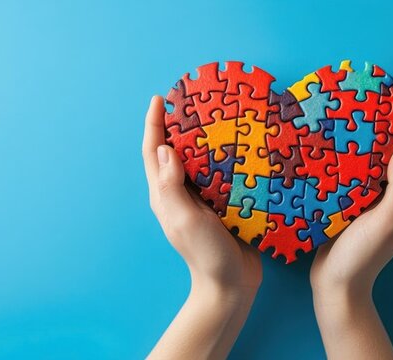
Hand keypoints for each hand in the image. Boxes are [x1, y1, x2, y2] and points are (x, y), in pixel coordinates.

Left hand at [142, 95, 261, 290]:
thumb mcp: (185, 219)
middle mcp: (180, 193)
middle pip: (173, 150)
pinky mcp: (221, 203)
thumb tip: (165, 148)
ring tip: (215, 113)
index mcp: (164, 195)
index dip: (154, 124)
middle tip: (189, 99)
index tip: (159, 98)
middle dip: (177, 124)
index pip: (154, 152)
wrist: (231, 283)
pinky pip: (219, 172)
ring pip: (197, 159)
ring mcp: (200, 198)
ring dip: (202, 137)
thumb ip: (172, 185)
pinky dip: (224, 155)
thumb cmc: (205, 254)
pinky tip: (238, 144)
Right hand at [309, 99, 392, 358]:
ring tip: (370, 118)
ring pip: (386, 165)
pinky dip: (362, 157)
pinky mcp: (357, 206)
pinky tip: (345, 148)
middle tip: (391, 104)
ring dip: (383, 141)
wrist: (337, 284)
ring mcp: (377, 204)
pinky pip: (365, 175)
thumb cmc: (363, 255)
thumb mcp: (385, 221)